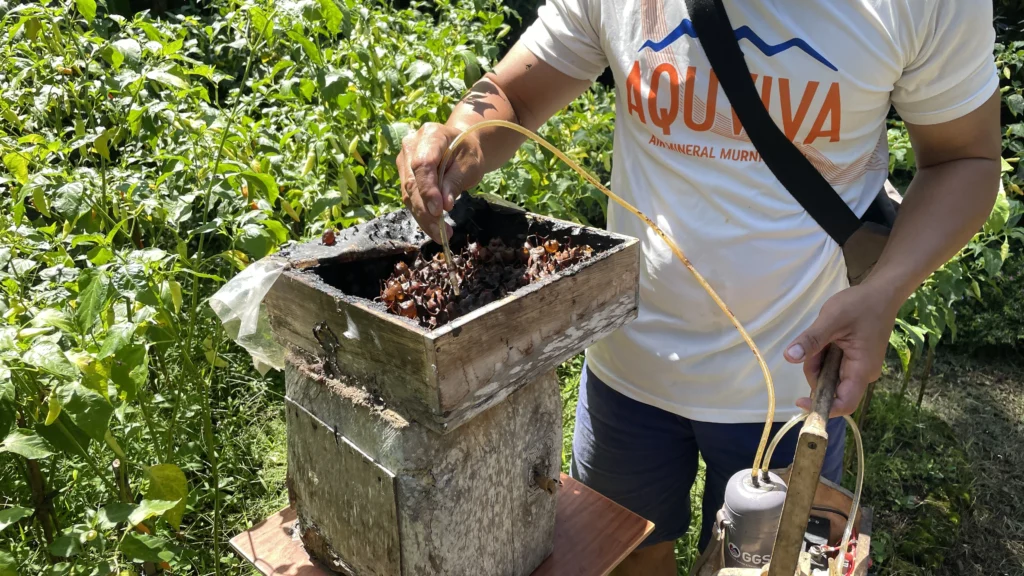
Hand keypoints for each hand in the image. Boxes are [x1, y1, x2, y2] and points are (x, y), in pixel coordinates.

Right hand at [396, 122, 483, 243]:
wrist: (461, 145)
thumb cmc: (468, 153)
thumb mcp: (470, 165)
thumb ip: (455, 182)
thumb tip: (444, 207)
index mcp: (430, 135)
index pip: (422, 164)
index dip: (428, 189)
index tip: (438, 211)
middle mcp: (411, 145)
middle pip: (412, 182)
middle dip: (425, 210)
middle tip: (441, 232)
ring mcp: (404, 160)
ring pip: (408, 194)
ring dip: (423, 217)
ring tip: (441, 234)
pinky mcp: (404, 175)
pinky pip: (410, 198)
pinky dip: (422, 215)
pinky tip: (435, 229)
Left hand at [783, 280, 901, 415]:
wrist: (880, 293)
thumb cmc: (860, 305)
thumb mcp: (832, 319)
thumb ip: (812, 340)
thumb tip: (790, 357)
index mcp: (862, 370)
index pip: (844, 404)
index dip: (822, 408)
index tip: (799, 399)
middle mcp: (863, 374)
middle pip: (831, 388)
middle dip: (815, 371)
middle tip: (815, 346)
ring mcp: (859, 368)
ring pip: (829, 376)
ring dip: (818, 361)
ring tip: (824, 336)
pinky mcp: (854, 360)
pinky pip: (832, 366)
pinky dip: (823, 356)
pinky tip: (827, 338)